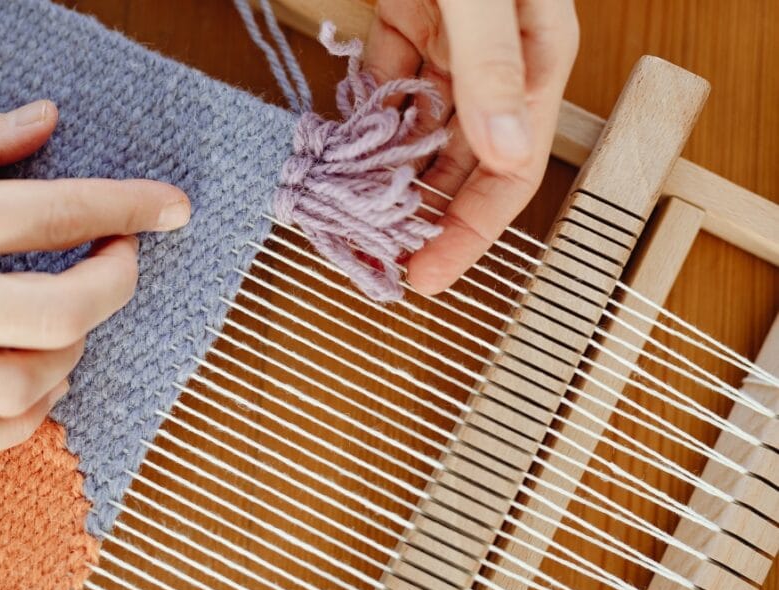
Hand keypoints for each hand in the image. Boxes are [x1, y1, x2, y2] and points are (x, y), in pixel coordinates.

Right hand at [0, 101, 190, 460]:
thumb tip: (44, 124)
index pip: (52, 214)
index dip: (128, 207)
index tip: (172, 207)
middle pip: (60, 312)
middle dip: (117, 282)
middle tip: (120, 256)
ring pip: (22, 387)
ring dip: (74, 352)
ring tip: (72, 319)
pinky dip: (18, 422)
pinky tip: (34, 389)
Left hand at [364, 0, 578, 293]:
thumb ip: (494, 65)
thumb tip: (505, 151)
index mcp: (537, 63)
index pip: (512, 174)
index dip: (470, 232)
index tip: (426, 277)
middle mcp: (496, 66)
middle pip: (461, 165)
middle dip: (420, 215)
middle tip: (374, 257)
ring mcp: (450, 45)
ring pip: (419, 131)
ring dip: (386, 174)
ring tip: (347, 219)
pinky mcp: (407, 18)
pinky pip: (385, 83)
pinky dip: (363, 118)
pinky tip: (338, 151)